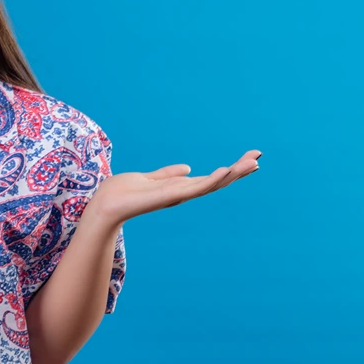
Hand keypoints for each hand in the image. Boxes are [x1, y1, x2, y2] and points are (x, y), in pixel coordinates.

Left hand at [83, 150, 261, 225]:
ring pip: (211, 185)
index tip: (249, 158)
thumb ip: (167, 174)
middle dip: (238, 170)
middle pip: (217, 181)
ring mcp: (178, 196)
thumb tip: (187, 168)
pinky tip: (225, 170)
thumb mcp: (148, 178)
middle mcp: (182, 193)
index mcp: (179, 188)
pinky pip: (195, 188)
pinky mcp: (169, 196)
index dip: (230, 169)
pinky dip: (212, 180)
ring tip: (252, 162)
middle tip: (259, 157)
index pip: (210, 178)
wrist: (104, 206)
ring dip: (232, 174)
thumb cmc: (121, 193)